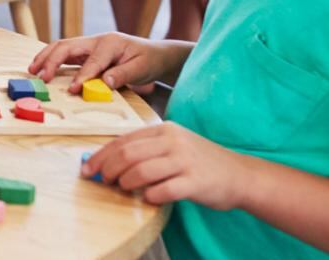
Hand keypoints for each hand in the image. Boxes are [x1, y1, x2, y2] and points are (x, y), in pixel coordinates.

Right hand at [28, 31, 184, 90]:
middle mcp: (97, 41)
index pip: (92, 61)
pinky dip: (52, 59)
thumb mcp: (141, 68)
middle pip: (67, 46)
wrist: (155, 54)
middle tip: (42, 77)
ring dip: (46, 57)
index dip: (82, 76)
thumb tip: (103, 83)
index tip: (74, 90)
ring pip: (61, 46)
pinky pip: (65, 53)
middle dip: (52, 61)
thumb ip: (122, 75)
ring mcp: (90, 44)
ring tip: (34, 70)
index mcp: (110, 43)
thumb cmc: (149, 60)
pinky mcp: (86, 51)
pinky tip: (42, 67)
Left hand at [83, 121, 250, 208]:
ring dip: (126, 182)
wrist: (240, 174)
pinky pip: (164, 190)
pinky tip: (149, 198)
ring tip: (124, 189)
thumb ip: (146, 149)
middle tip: (102, 181)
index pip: (123, 140)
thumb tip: (109, 161)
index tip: (88, 169)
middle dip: (108, 169)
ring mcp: (185, 161)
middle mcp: (173, 141)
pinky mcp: (195, 182)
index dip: (102, 156)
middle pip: (128, 154)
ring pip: (141, 170)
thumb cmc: (201, 162)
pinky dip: (150, 196)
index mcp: (164, 130)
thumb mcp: (173, 145)